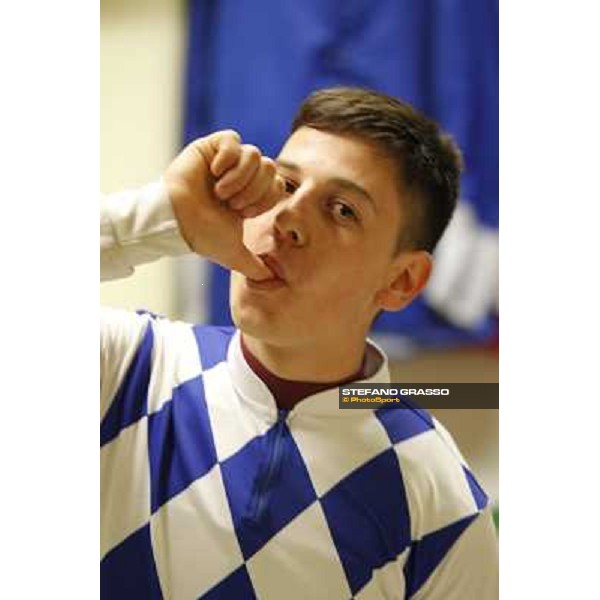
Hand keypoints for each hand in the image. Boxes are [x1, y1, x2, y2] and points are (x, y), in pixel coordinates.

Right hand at [164, 130, 282, 279]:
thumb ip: (255, 267)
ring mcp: (227, 159)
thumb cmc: (203, 235)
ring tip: (221, 192)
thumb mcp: (235, 254)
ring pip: (254, 154)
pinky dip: (227, 159)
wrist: (177, 222)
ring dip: (239, 178)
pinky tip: (214, 172)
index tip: (242, 214)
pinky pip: (233, 140)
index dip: (265, 200)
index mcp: (252, 194)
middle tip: (231, 204)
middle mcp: (242, 174)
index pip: (277, 184)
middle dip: (253, 190)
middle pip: (270, 167)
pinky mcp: (212, 146)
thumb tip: (272, 282)